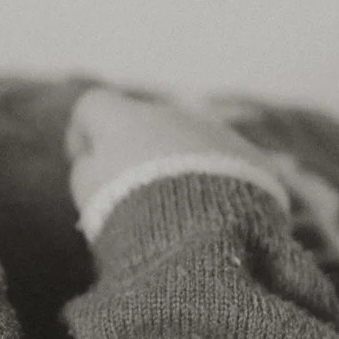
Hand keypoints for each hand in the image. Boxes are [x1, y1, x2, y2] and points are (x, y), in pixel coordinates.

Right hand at [64, 87, 271, 216]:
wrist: (204, 233)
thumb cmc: (133, 211)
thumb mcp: (89, 194)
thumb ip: (87, 169)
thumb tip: (94, 161)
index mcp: (127, 118)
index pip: (94, 106)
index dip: (84, 132)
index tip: (85, 161)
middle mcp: (174, 115)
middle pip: (148, 124)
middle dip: (139, 152)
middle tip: (135, 196)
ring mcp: (218, 133)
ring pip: (193, 143)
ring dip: (182, 167)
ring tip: (180, 215)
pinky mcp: (254, 159)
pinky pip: (231, 165)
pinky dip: (220, 185)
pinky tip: (216, 218)